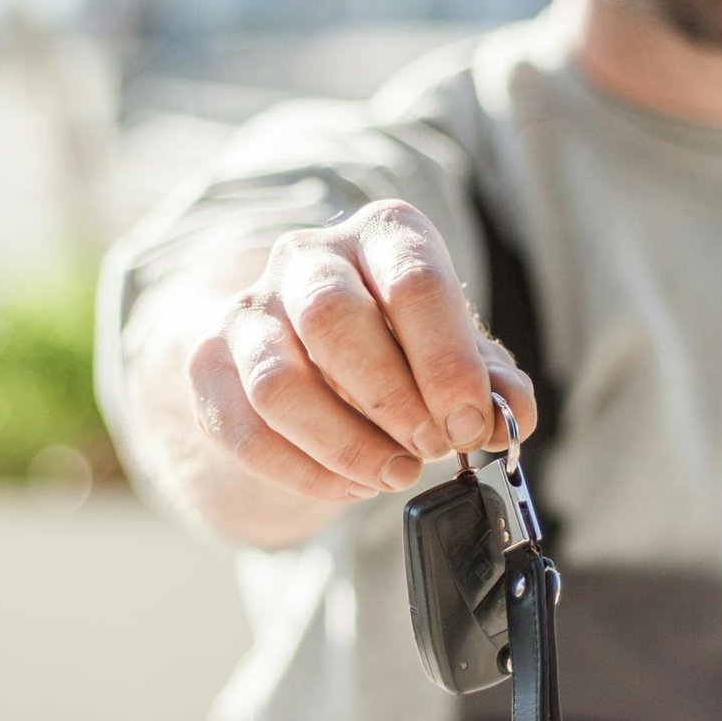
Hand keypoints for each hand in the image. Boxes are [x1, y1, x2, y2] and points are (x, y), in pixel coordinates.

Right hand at [186, 200, 538, 502]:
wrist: (306, 352)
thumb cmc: (396, 346)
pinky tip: (349, 485)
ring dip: (344, 444)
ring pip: (279, 382)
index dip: (445, 362)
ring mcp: (250, 310)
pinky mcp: (209, 366)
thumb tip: (511, 413)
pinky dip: (304, 471)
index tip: (467, 423)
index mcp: (382, 235)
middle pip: (333, 319)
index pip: (413, 281)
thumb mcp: (454, 355)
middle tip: (430, 448)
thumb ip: (490, 383)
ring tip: (393, 474)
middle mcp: (308, 257)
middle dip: (390, 398)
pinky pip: (245, 429)